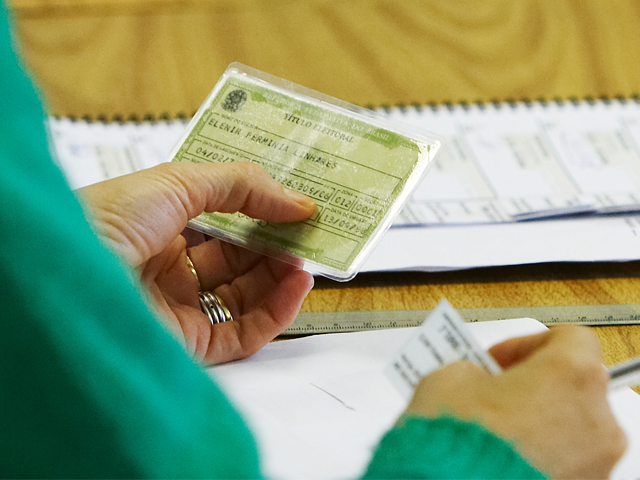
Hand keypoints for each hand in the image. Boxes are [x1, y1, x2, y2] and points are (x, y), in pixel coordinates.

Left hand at [79, 161, 315, 364]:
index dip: (261, 215)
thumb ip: (243, 185)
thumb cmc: (105, 220)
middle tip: (311, 233)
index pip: (224, 224)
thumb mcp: (179, 181)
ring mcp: (179, 309)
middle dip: (277, 246)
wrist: (65, 277)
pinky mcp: (188, 346)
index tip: (297, 207)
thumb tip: (298, 200)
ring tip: (308, 258)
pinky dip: (277, 312)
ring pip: (246, 298)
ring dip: (282, 278)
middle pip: (239, 261)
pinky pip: (243, 333)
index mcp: (160, 228)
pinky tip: (298, 286)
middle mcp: (170, 270)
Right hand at [405, 325, 626, 478]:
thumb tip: (476, 379)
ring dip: (535, 421)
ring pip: (569, 425)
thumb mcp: (450, 378)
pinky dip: (537, 452)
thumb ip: (474, 368)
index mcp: (572, 374)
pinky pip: (563, 459)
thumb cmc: (457, 440)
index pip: (568, 338)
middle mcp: (595, 418)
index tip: (497, 360)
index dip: (525, 344)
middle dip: (532, 385)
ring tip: (491, 428)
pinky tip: (498, 454)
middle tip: (494, 392)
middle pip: (572, 385)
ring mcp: (593, 460)